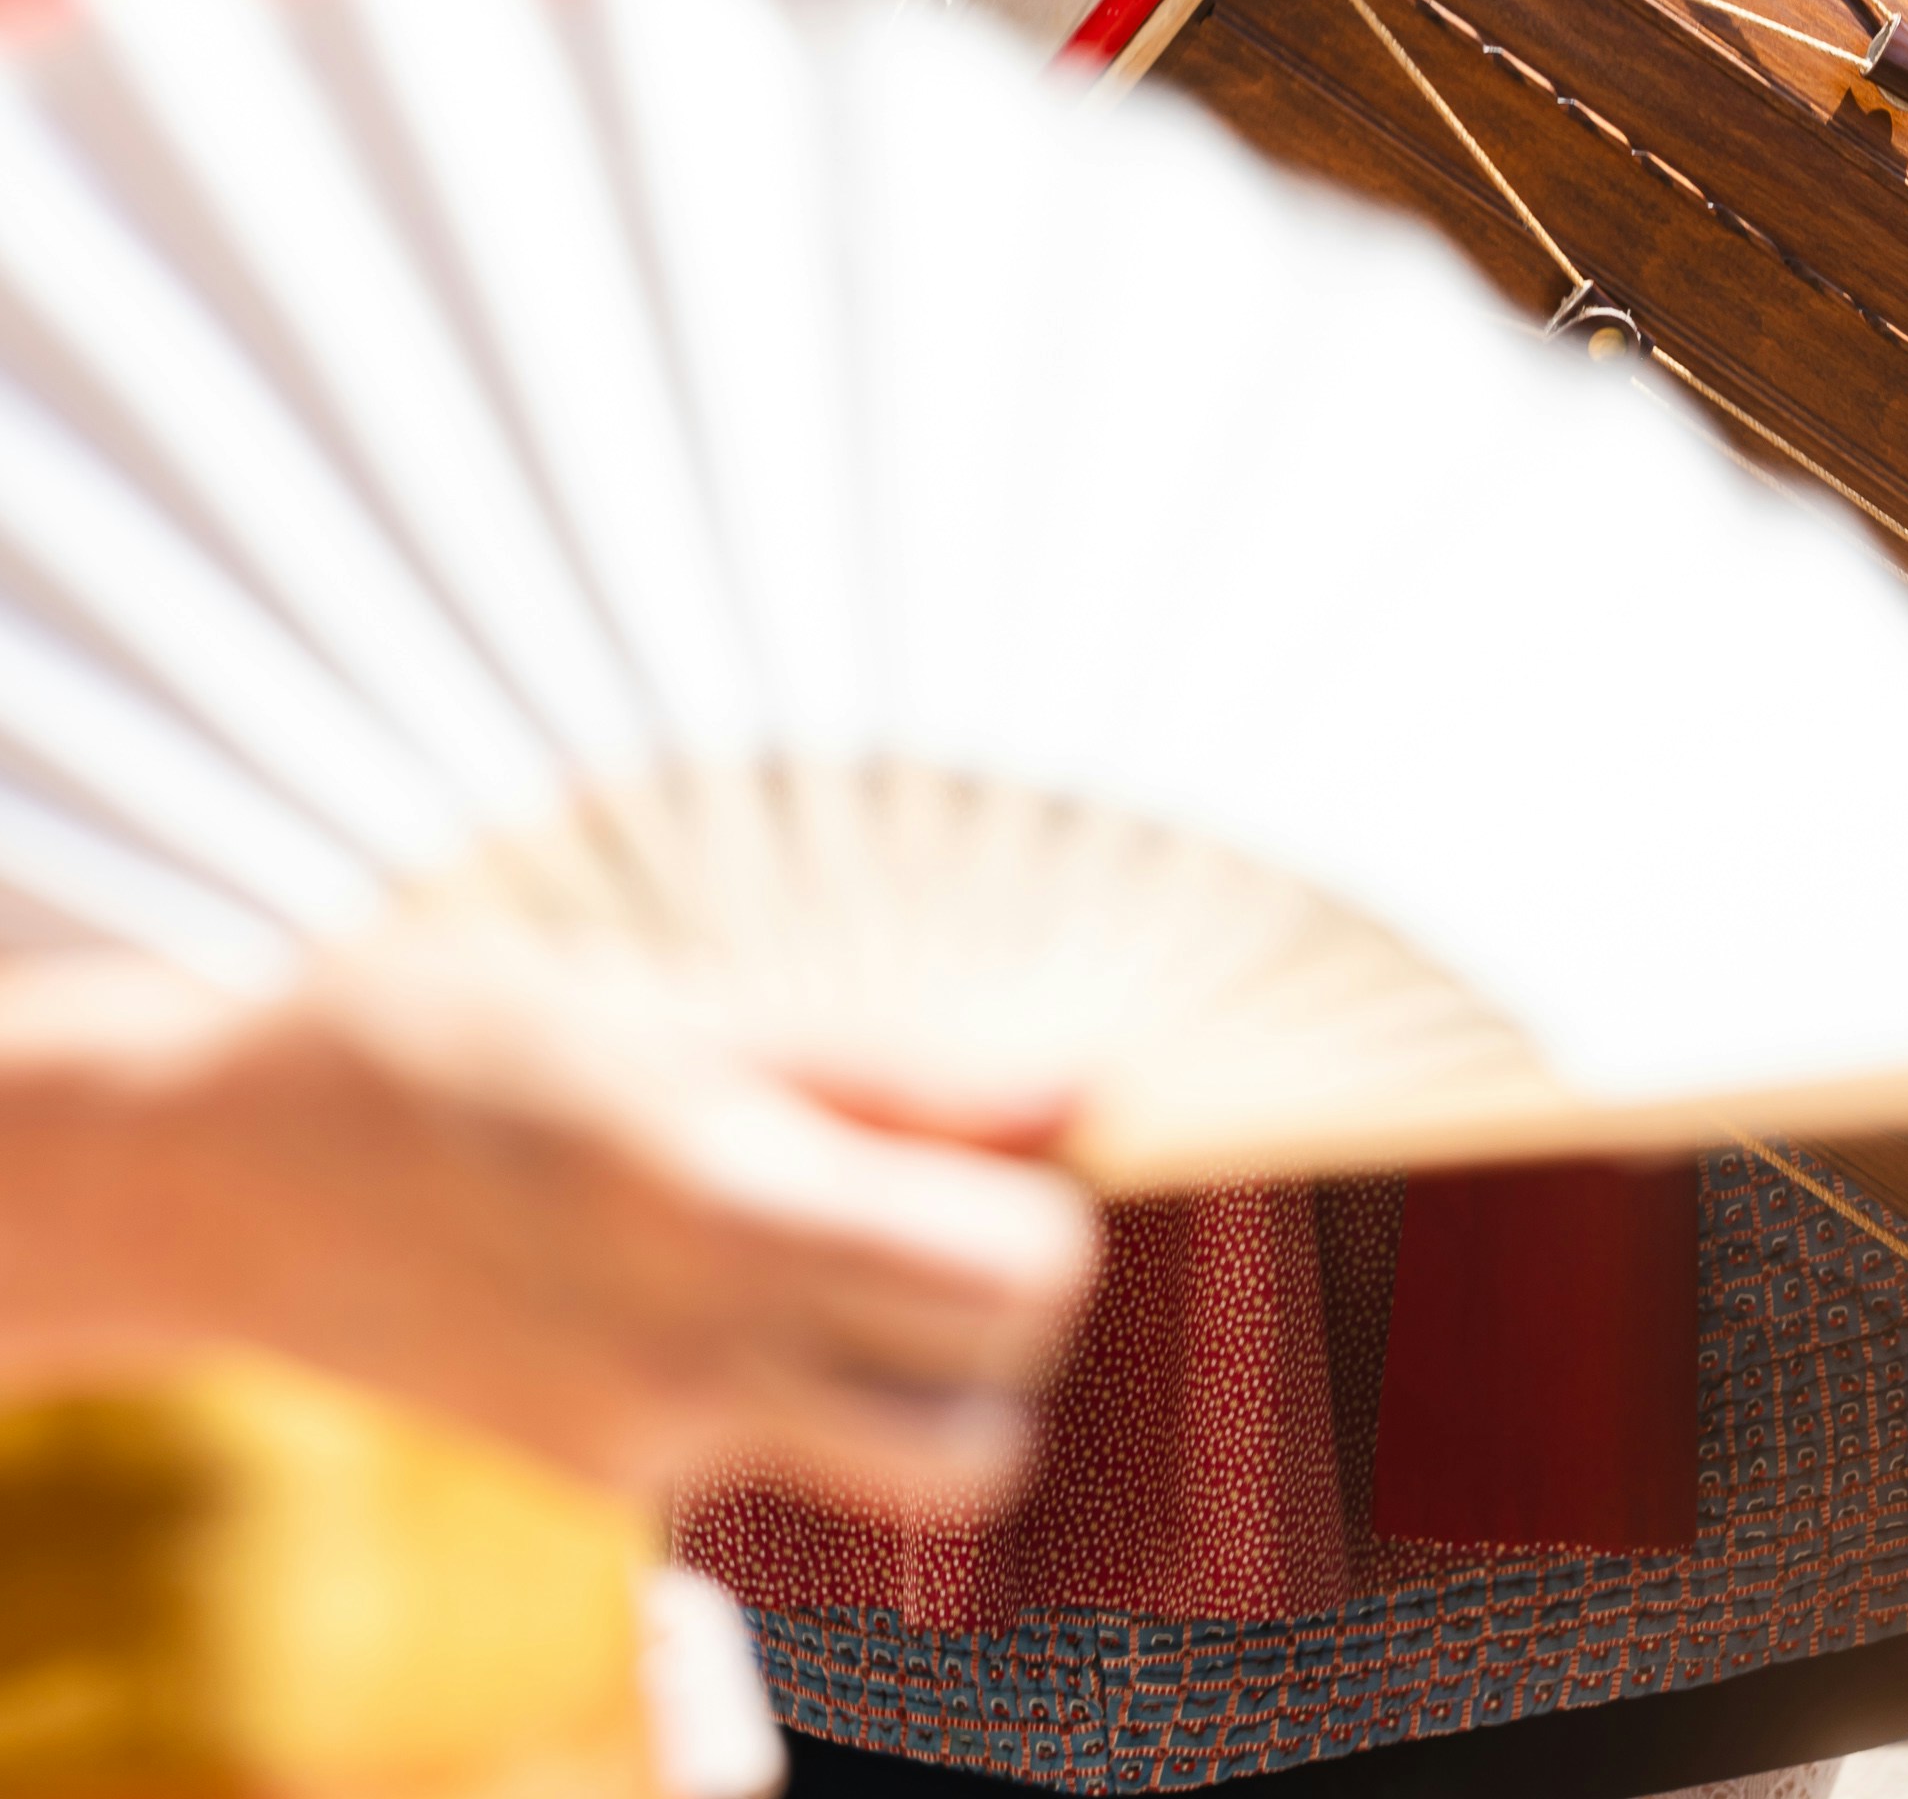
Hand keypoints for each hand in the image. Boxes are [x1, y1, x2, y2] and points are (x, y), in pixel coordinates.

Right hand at [0, 947, 1094, 1511]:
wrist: (233, 1176)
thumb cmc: (464, 1038)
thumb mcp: (673, 1003)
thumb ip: (891, 1063)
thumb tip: (1086, 1086)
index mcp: (726, 1191)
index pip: (1023, 1269)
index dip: (1049, 1199)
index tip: (997, 1133)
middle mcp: (697, 1352)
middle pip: (1000, 1401)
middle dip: (1014, 1301)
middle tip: (948, 1195)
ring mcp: (653, 1444)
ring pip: (916, 1467)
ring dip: (939, 1384)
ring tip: (868, 1262)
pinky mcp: (611, 1490)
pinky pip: (784, 1462)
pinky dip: (798, 1390)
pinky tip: (709, 1290)